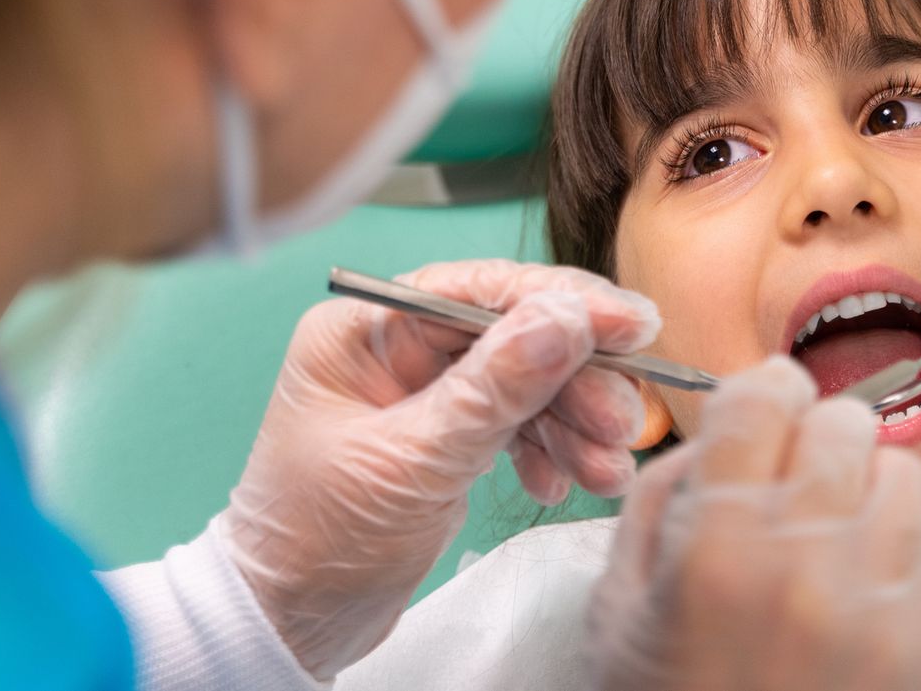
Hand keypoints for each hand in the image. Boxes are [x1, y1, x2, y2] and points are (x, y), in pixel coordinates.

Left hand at [218, 258, 659, 679]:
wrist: (290, 628)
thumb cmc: (315, 544)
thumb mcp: (411, 464)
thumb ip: (492, 391)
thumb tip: (565, 321)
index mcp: (364, 329)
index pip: (480, 291)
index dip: (563, 304)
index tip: (630, 325)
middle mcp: (394, 347)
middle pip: (514, 335)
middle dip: (576, 379)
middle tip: (622, 422)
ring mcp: (423, 391)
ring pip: (526, 381)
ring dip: (574, 424)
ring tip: (606, 470)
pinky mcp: (446, 435)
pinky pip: (518, 422)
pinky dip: (550, 451)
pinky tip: (560, 484)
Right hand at [586, 358, 920, 690]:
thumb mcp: (618, 611)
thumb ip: (659, 501)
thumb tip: (723, 429)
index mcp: (716, 552)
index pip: (764, 397)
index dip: (763, 394)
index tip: (765, 411)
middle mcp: (808, 567)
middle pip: (842, 423)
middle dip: (814, 442)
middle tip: (795, 485)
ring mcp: (884, 609)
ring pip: (905, 474)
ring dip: (868, 494)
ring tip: (837, 542)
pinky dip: (911, 552)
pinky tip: (870, 591)